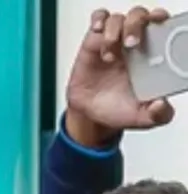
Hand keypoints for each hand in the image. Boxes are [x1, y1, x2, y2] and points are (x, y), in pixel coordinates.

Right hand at [64, 6, 175, 147]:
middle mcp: (135, 45)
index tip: (159, 27)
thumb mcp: (143, 117)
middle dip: (137, 25)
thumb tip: (161, 104)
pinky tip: (97, 31)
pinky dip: (98, 20)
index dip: (162, 22)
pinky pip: (98, 20)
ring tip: (109, 54)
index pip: (163, 28)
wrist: (90, 116)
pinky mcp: (93, 42)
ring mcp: (114, 42)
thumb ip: (158, 114)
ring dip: (115, 30)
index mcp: (153, 56)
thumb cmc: (118, 110)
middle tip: (131, 44)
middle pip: (141, 17)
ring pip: (119, 18)